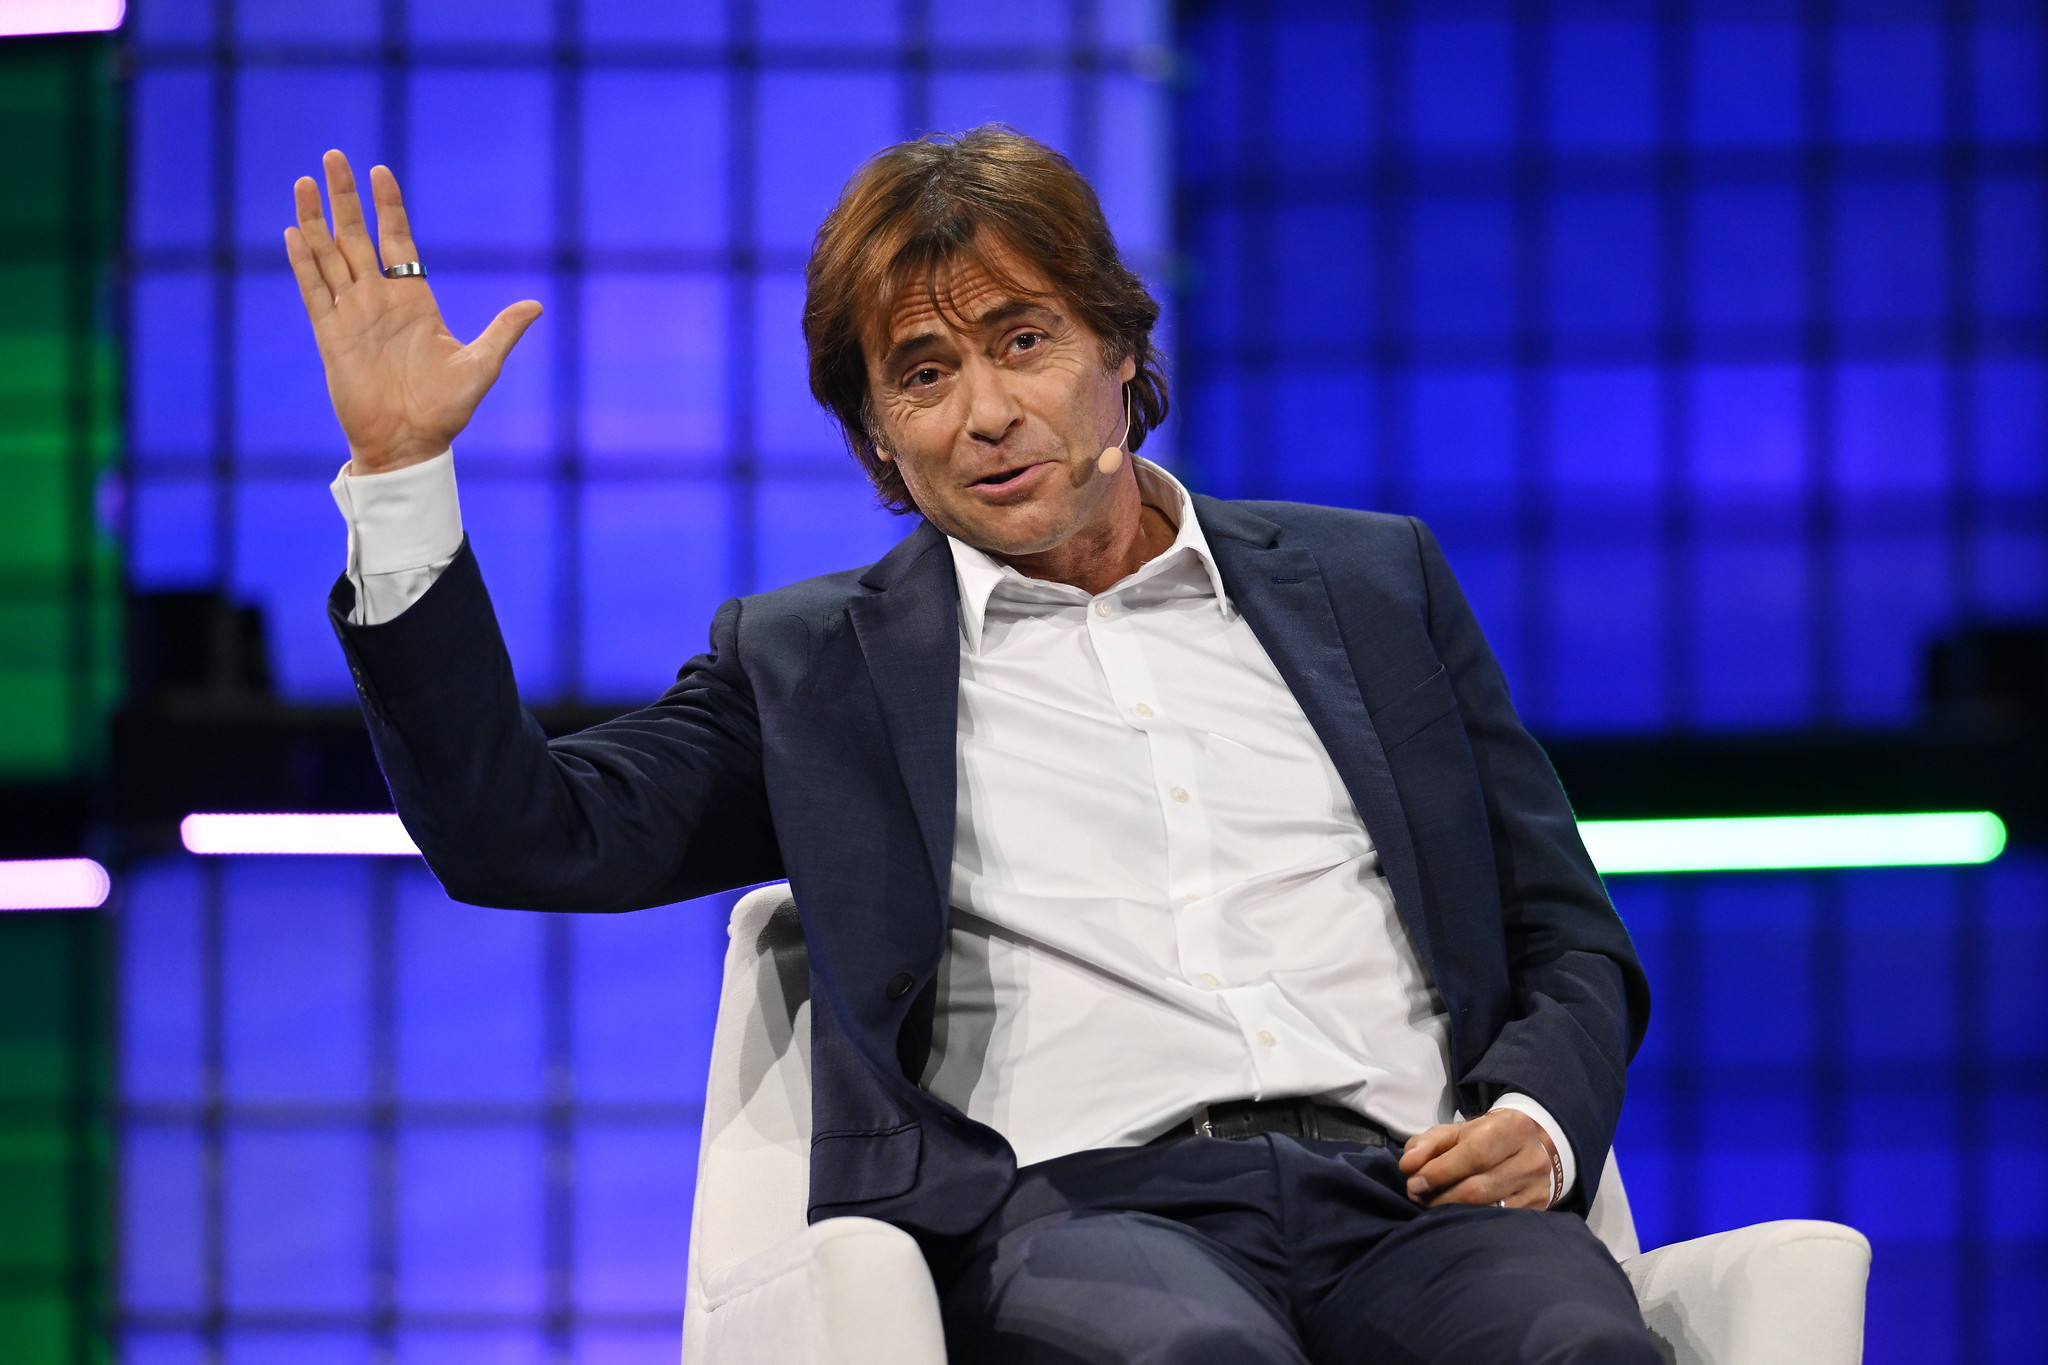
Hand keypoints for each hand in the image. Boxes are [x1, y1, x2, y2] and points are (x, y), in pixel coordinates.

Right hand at [284, 149, 541, 475]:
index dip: (387, 206)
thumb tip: (537, 305)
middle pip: (356, 236)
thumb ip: (503, 331)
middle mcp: (379, 300)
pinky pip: (313, 291)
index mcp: (414, 300)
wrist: (410, 443)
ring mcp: (352, 314)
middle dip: (345, 197)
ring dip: (316, 218)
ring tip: (306, 180)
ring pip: (328, 255)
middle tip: (335, 155)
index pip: (397, 240)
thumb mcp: (482, 365)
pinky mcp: (331, 335)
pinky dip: (304, 261)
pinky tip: (295, 231)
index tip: (380, 172)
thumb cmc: (446, 410)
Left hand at [1398, 1109, 1557, 1209]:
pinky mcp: (1537, 1209)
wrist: (1530, 1148)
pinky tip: (1455, 1216)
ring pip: (1487, 1209)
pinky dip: (1470, 1221)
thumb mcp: (1456, 1132)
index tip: (1414, 1183)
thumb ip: (1427, 1145)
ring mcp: (1537, 1187)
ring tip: (1432, 1205)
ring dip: (1451, 1211)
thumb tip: (1408, 1166)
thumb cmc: (1485, 1138)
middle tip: (1418, 1197)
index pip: (1473, 1155)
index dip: (1440, 1172)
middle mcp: (1531, 1158)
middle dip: (1440, 1196)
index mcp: (1512, 1128)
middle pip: (1478, 1188)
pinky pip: (1497, 1222)